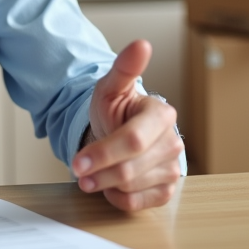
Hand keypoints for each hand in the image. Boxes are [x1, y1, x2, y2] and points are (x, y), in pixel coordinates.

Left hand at [72, 40, 183, 211]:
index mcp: (162, 115)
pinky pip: (136, 204)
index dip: (103, 153)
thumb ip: (125, 68)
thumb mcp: (111, 87)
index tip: (76, 162)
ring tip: (95, 171)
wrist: (117, 130)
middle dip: (98, 172)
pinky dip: (116, 197)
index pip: (133, 141)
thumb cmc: (115, 109)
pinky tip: (110, 183)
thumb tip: (141, 44)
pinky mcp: (165, 190)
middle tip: (78, 170)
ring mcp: (172, 169)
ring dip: (104, 183)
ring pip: (131, 187)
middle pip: (130, 169)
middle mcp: (172, 143)